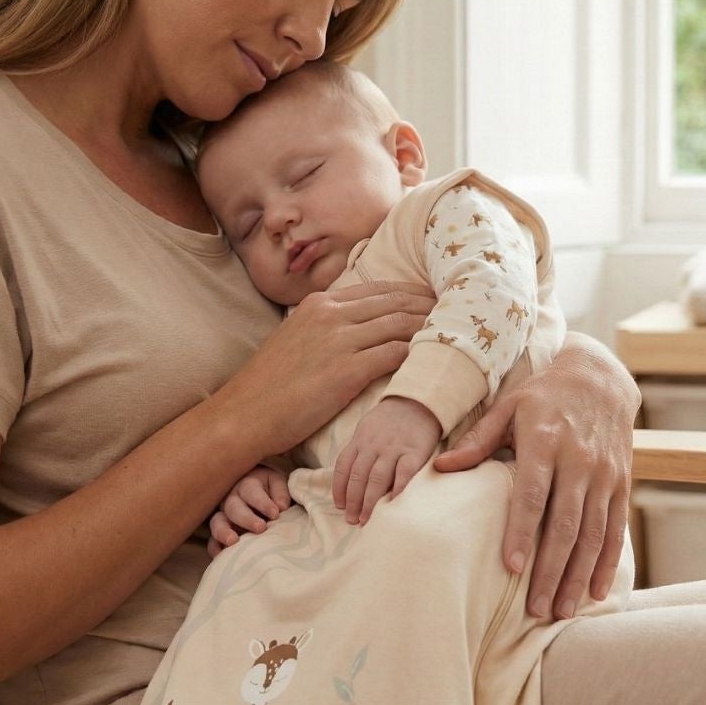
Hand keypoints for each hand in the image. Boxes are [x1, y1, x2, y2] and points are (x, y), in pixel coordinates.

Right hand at [207, 465, 295, 558]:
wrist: (265, 494)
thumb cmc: (273, 490)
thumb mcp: (279, 484)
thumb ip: (280, 493)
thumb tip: (281, 506)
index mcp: (247, 485)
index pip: (251, 492)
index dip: (262, 503)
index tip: (275, 513)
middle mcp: (232, 499)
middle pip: (233, 507)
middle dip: (246, 518)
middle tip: (261, 528)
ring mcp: (224, 516)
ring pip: (217, 522)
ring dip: (223, 532)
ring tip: (233, 542)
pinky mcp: (221, 532)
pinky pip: (213, 540)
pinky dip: (215, 548)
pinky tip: (221, 555)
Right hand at [215, 281, 438, 458]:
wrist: (244, 414)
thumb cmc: (271, 387)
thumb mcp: (296, 340)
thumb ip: (326, 327)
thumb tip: (356, 326)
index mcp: (320, 304)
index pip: (380, 290)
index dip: (414, 294)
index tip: (438, 299)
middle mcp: (331, 314)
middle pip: (397, 302)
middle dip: (432, 306)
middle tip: (462, 311)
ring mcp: (339, 340)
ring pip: (402, 324)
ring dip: (433, 327)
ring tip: (459, 333)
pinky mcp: (347, 370)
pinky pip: (397, 354)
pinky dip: (421, 353)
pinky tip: (439, 358)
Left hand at [332, 396, 442, 525]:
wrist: (419, 401)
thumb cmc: (391, 419)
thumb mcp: (368, 428)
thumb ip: (360, 449)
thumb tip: (350, 478)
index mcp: (360, 440)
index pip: (343, 467)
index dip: (339, 489)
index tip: (340, 506)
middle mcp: (373, 445)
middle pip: (358, 477)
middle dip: (353, 501)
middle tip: (352, 520)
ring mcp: (394, 448)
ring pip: (376, 478)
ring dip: (369, 501)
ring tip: (366, 519)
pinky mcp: (415, 451)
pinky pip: (404, 473)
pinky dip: (397, 489)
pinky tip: (393, 504)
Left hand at [432, 333, 636, 619]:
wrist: (600, 377)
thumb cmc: (543, 395)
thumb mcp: (508, 407)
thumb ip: (477, 441)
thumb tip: (439, 467)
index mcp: (546, 441)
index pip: (534, 494)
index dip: (524, 531)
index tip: (512, 567)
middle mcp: (580, 461)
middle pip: (567, 524)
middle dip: (551, 569)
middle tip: (535, 608)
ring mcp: (605, 475)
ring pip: (594, 533)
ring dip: (578, 575)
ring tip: (561, 609)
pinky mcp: (622, 483)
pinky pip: (616, 529)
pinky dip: (608, 563)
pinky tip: (596, 592)